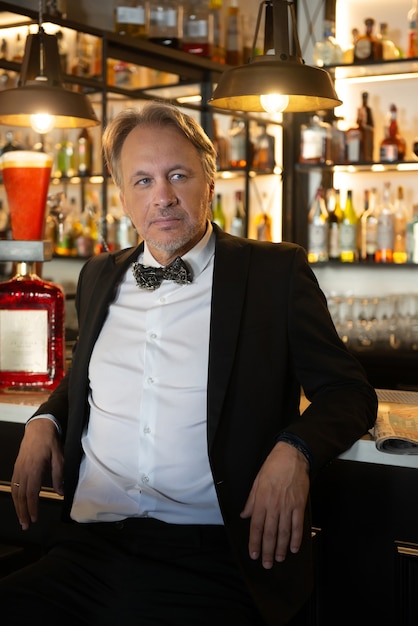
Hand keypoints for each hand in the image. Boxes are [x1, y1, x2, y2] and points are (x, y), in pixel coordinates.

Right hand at [11, 418, 63, 529]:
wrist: (39, 428)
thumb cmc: (50, 442)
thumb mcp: (59, 457)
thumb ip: (59, 475)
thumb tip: (61, 492)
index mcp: (35, 468)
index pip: (32, 493)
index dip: (32, 507)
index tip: (34, 518)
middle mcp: (24, 470)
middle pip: (21, 496)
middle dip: (23, 512)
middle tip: (26, 525)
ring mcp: (18, 468)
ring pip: (15, 492)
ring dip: (18, 507)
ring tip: (21, 519)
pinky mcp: (17, 467)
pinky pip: (14, 485)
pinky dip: (15, 497)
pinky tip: (18, 504)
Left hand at [240, 441, 309, 568]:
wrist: (292, 457)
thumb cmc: (272, 467)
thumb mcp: (257, 481)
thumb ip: (251, 500)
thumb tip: (245, 515)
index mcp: (261, 500)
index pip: (256, 526)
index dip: (254, 542)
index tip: (253, 554)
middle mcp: (274, 506)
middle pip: (269, 533)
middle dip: (267, 551)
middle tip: (266, 564)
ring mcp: (288, 506)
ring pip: (283, 532)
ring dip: (281, 548)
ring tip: (278, 559)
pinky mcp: (300, 505)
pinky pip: (297, 525)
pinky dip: (296, 538)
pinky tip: (294, 548)